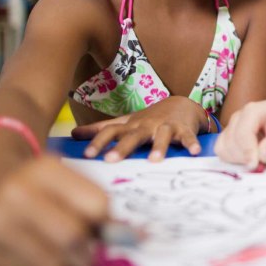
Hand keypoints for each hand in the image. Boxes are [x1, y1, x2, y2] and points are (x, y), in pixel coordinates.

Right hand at [0, 155, 107, 265]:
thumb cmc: (34, 184)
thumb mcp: (63, 177)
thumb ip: (94, 202)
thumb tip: (133, 237)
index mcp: (42, 169)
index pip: (96, 205)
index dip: (107, 223)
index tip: (105, 229)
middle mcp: (14, 193)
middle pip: (73, 236)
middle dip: (88, 251)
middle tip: (88, 252)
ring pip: (51, 262)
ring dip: (66, 264)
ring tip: (62, 253)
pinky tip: (37, 255)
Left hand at [71, 96, 206, 161]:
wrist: (181, 104)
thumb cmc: (149, 119)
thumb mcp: (125, 122)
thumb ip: (101, 129)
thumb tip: (72, 134)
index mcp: (130, 126)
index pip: (111, 132)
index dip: (98, 142)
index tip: (86, 155)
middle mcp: (146, 126)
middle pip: (133, 136)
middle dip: (122, 147)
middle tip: (111, 160)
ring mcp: (165, 127)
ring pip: (161, 136)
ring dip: (159, 146)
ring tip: (155, 160)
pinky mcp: (183, 130)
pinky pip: (187, 137)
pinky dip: (191, 143)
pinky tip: (194, 152)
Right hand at [215, 94, 265, 169]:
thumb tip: (262, 157)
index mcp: (252, 111)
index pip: (242, 134)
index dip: (247, 152)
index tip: (255, 165)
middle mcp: (237, 116)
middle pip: (231, 143)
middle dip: (244, 157)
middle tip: (260, 162)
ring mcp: (230, 124)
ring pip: (223, 147)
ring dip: (237, 159)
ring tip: (254, 158)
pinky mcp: (227, 133)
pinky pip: (221, 149)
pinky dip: (230, 157)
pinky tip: (245, 158)